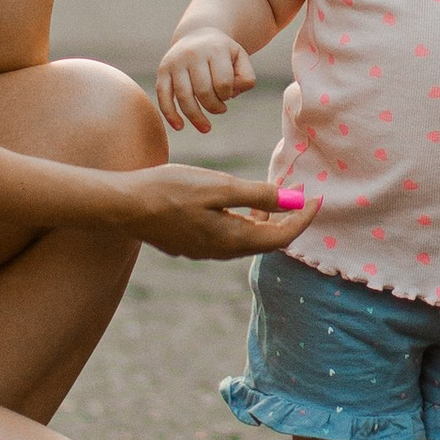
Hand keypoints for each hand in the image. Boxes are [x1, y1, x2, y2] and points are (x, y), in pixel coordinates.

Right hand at [107, 165, 315, 259]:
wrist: (123, 205)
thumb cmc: (169, 191)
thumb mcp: (218, 187)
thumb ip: (257, 194)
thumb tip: (293, 200)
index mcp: (232, 241)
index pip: (281, 237)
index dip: (302, 218)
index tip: (315, 197)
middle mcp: (220, 252)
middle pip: (265, 240)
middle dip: (286, 218)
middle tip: (296, 191)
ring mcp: (202, 250)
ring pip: (246, 238)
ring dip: (264, 218)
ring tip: (271, 192)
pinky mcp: (189, 242)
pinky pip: (227, 235)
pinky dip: (242, 219)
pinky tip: (236, 201)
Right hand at [156, 29, 255, 133]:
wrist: (198, 34)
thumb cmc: (222, 53)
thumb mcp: (241, 58)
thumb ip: (246, 77)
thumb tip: (232, 94)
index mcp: (215, 49)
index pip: (223, 83)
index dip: (228, 95)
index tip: (228, 95)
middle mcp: (193, 53)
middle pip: (203, 92)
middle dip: (214, 107)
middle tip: (220, 109)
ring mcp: (176, 62)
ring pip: (183, 97)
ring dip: (196, 117)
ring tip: (206, 128)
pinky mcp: (163, 70)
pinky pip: (163, 95)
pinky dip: (170, 114)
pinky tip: (179, 127)